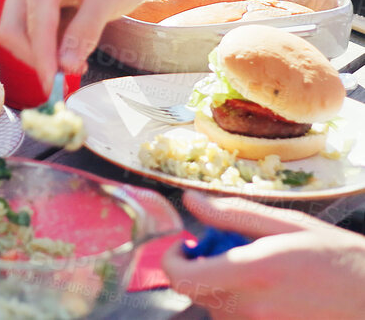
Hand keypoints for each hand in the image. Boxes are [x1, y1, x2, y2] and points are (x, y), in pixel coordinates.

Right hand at [0, 0, 159, 83]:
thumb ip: (85, 30)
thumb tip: (65, 64)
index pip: (35, 24)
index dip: (43, 57)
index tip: (53, 84)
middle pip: (13, 31)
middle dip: (37, 57)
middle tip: (65, 77)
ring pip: (17, 34)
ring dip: (41, 54)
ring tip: (74, 61)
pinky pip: (28, 32)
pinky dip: (45, 47)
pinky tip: (69, 49)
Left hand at [162, 192, 364, 318]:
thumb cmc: (339, 258)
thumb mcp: (289, 225)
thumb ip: (234, 214)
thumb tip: (191, 201)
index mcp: (253, 271)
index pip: (183, 278)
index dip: (172, 261)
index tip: (184, 246)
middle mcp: (252, 306)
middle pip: (197, 293)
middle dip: (202, 269)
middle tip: (227, 252)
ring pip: (217, 309)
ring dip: (223, 289)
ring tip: (259, 273)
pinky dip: (242, 307)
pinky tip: (270, 294)